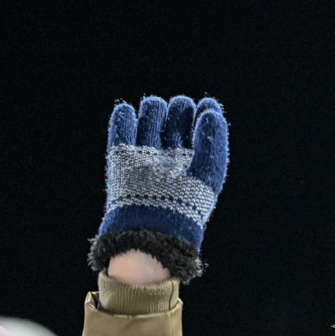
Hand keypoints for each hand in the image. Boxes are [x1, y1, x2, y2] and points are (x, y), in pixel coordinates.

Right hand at [88, 96, 228, 280]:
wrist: (152, 227)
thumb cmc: (187, 205)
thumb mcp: (208, 172)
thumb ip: (213, 141)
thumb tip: (209, 111)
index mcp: (197, 158)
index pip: (201, 122)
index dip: (205, 111)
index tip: (205, 108)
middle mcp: (172, 153)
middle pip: (176, 115)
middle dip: (179, 108)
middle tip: (180, 112)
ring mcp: (147, 154)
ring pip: (150, 116)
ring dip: (154, 108)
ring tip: (156, 112)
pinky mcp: (122, 157)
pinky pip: (121, 128)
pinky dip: (123, 117)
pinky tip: (129, 113)